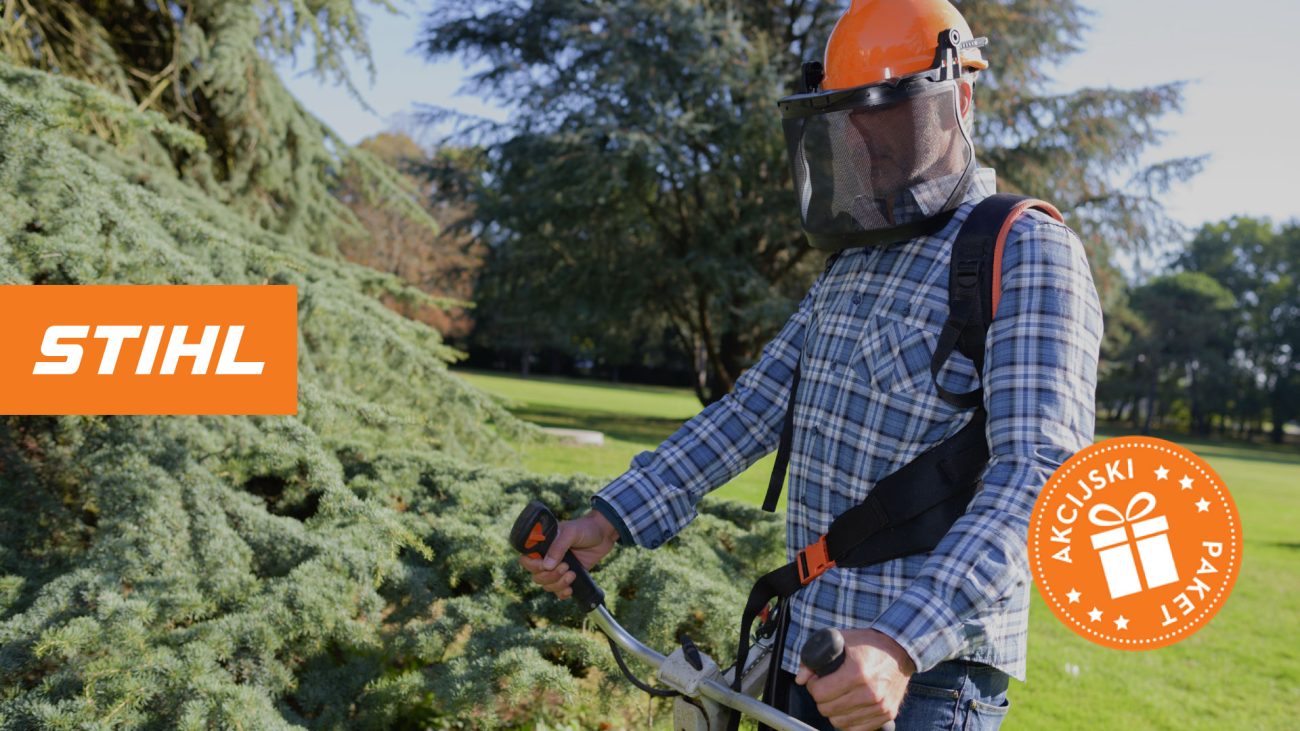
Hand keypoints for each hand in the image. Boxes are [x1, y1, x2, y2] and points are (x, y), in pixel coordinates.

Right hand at [517, 511, 618, 599]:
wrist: (604, 535)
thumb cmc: (586, 529)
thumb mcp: (571, 533)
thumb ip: (558, 547)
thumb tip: (546, 566)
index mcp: (543, 544)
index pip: (526, 559)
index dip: (533, 566)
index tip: (546, 565)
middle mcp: (547, 557)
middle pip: (536, 576)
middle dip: (550, 576)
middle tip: (566, 567)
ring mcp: (557, 568)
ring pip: (547, 585)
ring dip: (558, 584)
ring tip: (572, 574)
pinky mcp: (567, 576)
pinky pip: (557, 591)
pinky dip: (562, 593)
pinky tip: (570, 589)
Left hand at [795, 628, 915, 730]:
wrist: (901, 651)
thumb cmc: (870, 644)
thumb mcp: (841, 641)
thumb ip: (816, 658)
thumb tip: (800, 678)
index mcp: (857, 672)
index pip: (820, 692)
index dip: (813, 686)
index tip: (817, 680)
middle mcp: (870, 692)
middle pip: (827, 709)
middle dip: (821, 698)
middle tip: (826, 688)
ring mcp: (880, 705)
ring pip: (839, 722)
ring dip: (834, 711)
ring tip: (837, 697)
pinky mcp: (887, 714)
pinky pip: (856, 729)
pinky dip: (848, 721)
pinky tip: (848, 708)